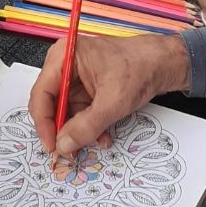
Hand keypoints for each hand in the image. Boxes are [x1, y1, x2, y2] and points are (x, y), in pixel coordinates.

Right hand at [28, 33, 190, 158]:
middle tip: (68, 149)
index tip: (52, 144)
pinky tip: (102, 136)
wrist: (163, 63)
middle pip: (51, 104)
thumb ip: (86, 126)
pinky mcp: (87, 88)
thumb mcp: (113, 101)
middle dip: (63, 129)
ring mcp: (76, 77)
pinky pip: (80, 112)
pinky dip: (89, 126)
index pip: (42, 93)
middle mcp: (65, 65)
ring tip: (95, 142)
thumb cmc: (141, 66)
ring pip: (67, 112)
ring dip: (80, 131)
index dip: (44, 122)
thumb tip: (64, 144)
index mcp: (65, 56)